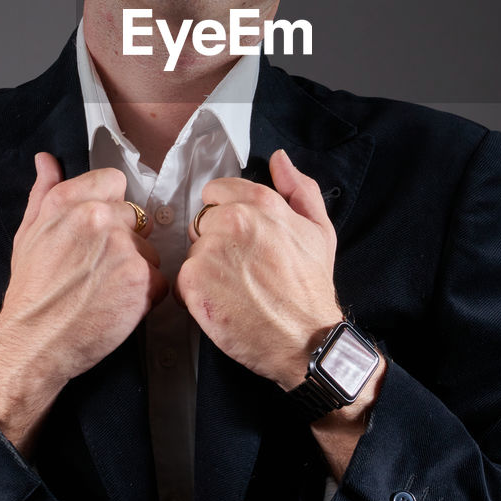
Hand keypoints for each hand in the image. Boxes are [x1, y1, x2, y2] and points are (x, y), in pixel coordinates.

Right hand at [0, 152, 167, 452]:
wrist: (33, 342)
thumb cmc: (31, 291)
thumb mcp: (28, 233)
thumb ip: (44, 192)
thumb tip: (46, 160)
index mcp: (69, 200)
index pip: (114, 182)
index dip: (111, 208)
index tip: (99, 233)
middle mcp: (97, 216)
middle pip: (136, 219)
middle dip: (124, 244)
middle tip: (97, 272)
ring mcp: (122, 246)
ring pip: (149, 251)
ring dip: (136, 271)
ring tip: (105, 293)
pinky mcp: (141, 278)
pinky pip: (159, 281)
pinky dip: (145, 297)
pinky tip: (118, 307)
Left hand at [175, 149, 343, 390]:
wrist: (305, 340)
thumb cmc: (311, 288)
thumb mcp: (319, 230)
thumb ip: (298, 189)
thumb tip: (278, 159)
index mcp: (260, 203)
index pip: (216, 192)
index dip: (225, 215)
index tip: (240, 240)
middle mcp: (233, 220)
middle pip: (201, 223)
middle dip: (215, 244)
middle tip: (242, 270)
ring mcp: (210, 250)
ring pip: (193, 253)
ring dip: (206, 271)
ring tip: (235, 291)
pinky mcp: (193, 282)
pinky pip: (182, 282)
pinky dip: (196, 296)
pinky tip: (222, 306)